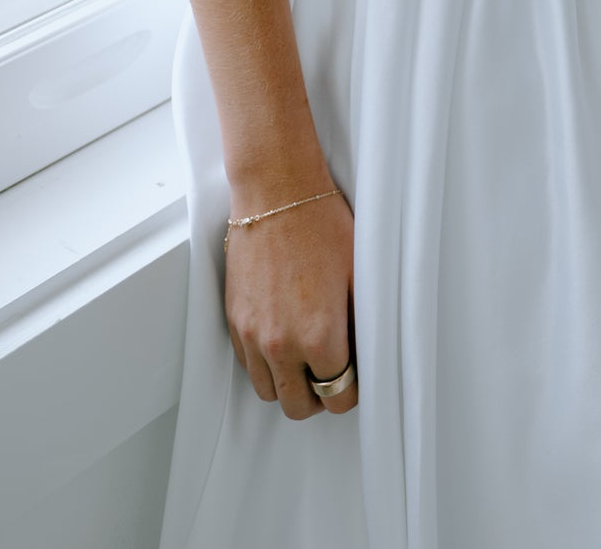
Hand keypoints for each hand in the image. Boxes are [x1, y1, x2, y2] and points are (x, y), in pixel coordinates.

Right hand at [224, 173, 357, 417]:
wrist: (276, 193)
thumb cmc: (323, 225)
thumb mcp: (361, 275)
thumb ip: (363, 327)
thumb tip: (366, 357)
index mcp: (320, 337)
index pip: (338, 397)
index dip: (352, 389)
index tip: (355, 373)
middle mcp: (281, 345)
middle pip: (299, 407)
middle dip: (319, 395)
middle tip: (332, 369)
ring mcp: (252, 334)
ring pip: (269, 391)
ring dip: (289, 383)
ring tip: (306, 356)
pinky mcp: (234, 320)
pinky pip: (248, 364)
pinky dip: (265, 363)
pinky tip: (282, 336)